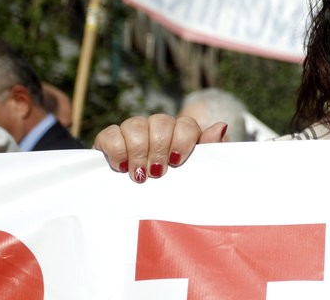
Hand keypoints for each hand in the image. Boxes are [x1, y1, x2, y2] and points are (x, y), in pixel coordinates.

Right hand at [93, 114, 227, 182]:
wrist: (144, 208)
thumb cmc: (180, 188)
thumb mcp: (198, 173)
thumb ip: (211, 151)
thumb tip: (220, 126)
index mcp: (182, 134)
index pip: (185, 124)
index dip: (181, 141)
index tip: (177, 163)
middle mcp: (158, 129)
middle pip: (160, 121)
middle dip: (159, 148)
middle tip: (157, 173)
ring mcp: (134, 132)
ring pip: (135, 124)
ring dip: (138, 150)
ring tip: (139, 174)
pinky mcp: (110, 141)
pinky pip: (110, 132)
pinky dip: (116, 148)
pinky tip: (121, 166)